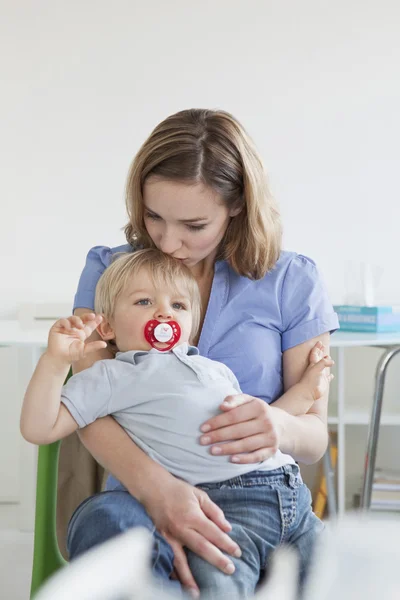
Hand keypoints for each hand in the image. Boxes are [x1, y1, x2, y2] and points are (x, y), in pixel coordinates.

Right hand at [47, 313, 106, 364]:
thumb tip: (104, 344)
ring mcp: (66, 327)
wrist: (59, 359)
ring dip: (77, 320)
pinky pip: (62, 321)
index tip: (100, 317)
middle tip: (92, 316)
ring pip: (72, 318)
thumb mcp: (84, 351)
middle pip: (82, 319)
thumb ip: (93, 347)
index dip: (94, 321)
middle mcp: (74, 329)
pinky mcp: (57, 327)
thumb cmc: (71, 355)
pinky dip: (66, 323)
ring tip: (80, 325)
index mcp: (82, 333)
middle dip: (87, 316)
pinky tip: (69, 328)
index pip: (89, 325)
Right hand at [143, 476, 240, 596]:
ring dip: (190, 577)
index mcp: (192, 516)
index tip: (237, 552)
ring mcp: (169, 536)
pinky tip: (178, 583)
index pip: (213, 533)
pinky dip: (173, 572)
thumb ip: (214, 512)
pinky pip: (168, 559)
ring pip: (181, 560)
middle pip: (202, 548)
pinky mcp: (161, 540)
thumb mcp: (200, 495)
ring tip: (197, 593)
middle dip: (217, 560)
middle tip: (230, 569)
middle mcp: (181, 528)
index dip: (226, 543)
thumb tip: (227, 528)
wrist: (153, 488)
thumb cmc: (178, 490)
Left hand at [200, 393, 281, 464]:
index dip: (218, 422)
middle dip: (218, 436)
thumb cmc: (255, 411)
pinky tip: (231, 460)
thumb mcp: (247, 400)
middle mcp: (267, 422)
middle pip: (238, 431)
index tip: (203, 428)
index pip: (234, 416)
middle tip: (203, 440)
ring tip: (212, 450)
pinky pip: (257, 457)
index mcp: (259, 407)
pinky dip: (244, 459)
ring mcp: (270, 437)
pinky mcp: (272, 450)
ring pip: (246, 444)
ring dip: (228, 448)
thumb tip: (222, 406)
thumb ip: (234, 400)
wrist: (279, 424)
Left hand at [302, 341, 333, 400]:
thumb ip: (324, 362)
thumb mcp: (316, 368)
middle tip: (324, 346)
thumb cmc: (310, 380)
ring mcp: (320, 375)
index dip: (317, 347)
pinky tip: (331, 375)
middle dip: (321, 351)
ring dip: (326, 362)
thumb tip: (332, 361)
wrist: (307, 392)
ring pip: (323, 367)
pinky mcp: (323, 383)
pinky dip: (330, 376)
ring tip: (328, 357)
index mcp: (313, 364)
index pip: (315, 353)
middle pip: (319, 358)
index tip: (319, 342)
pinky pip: (327, 378)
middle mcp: (316, 369)